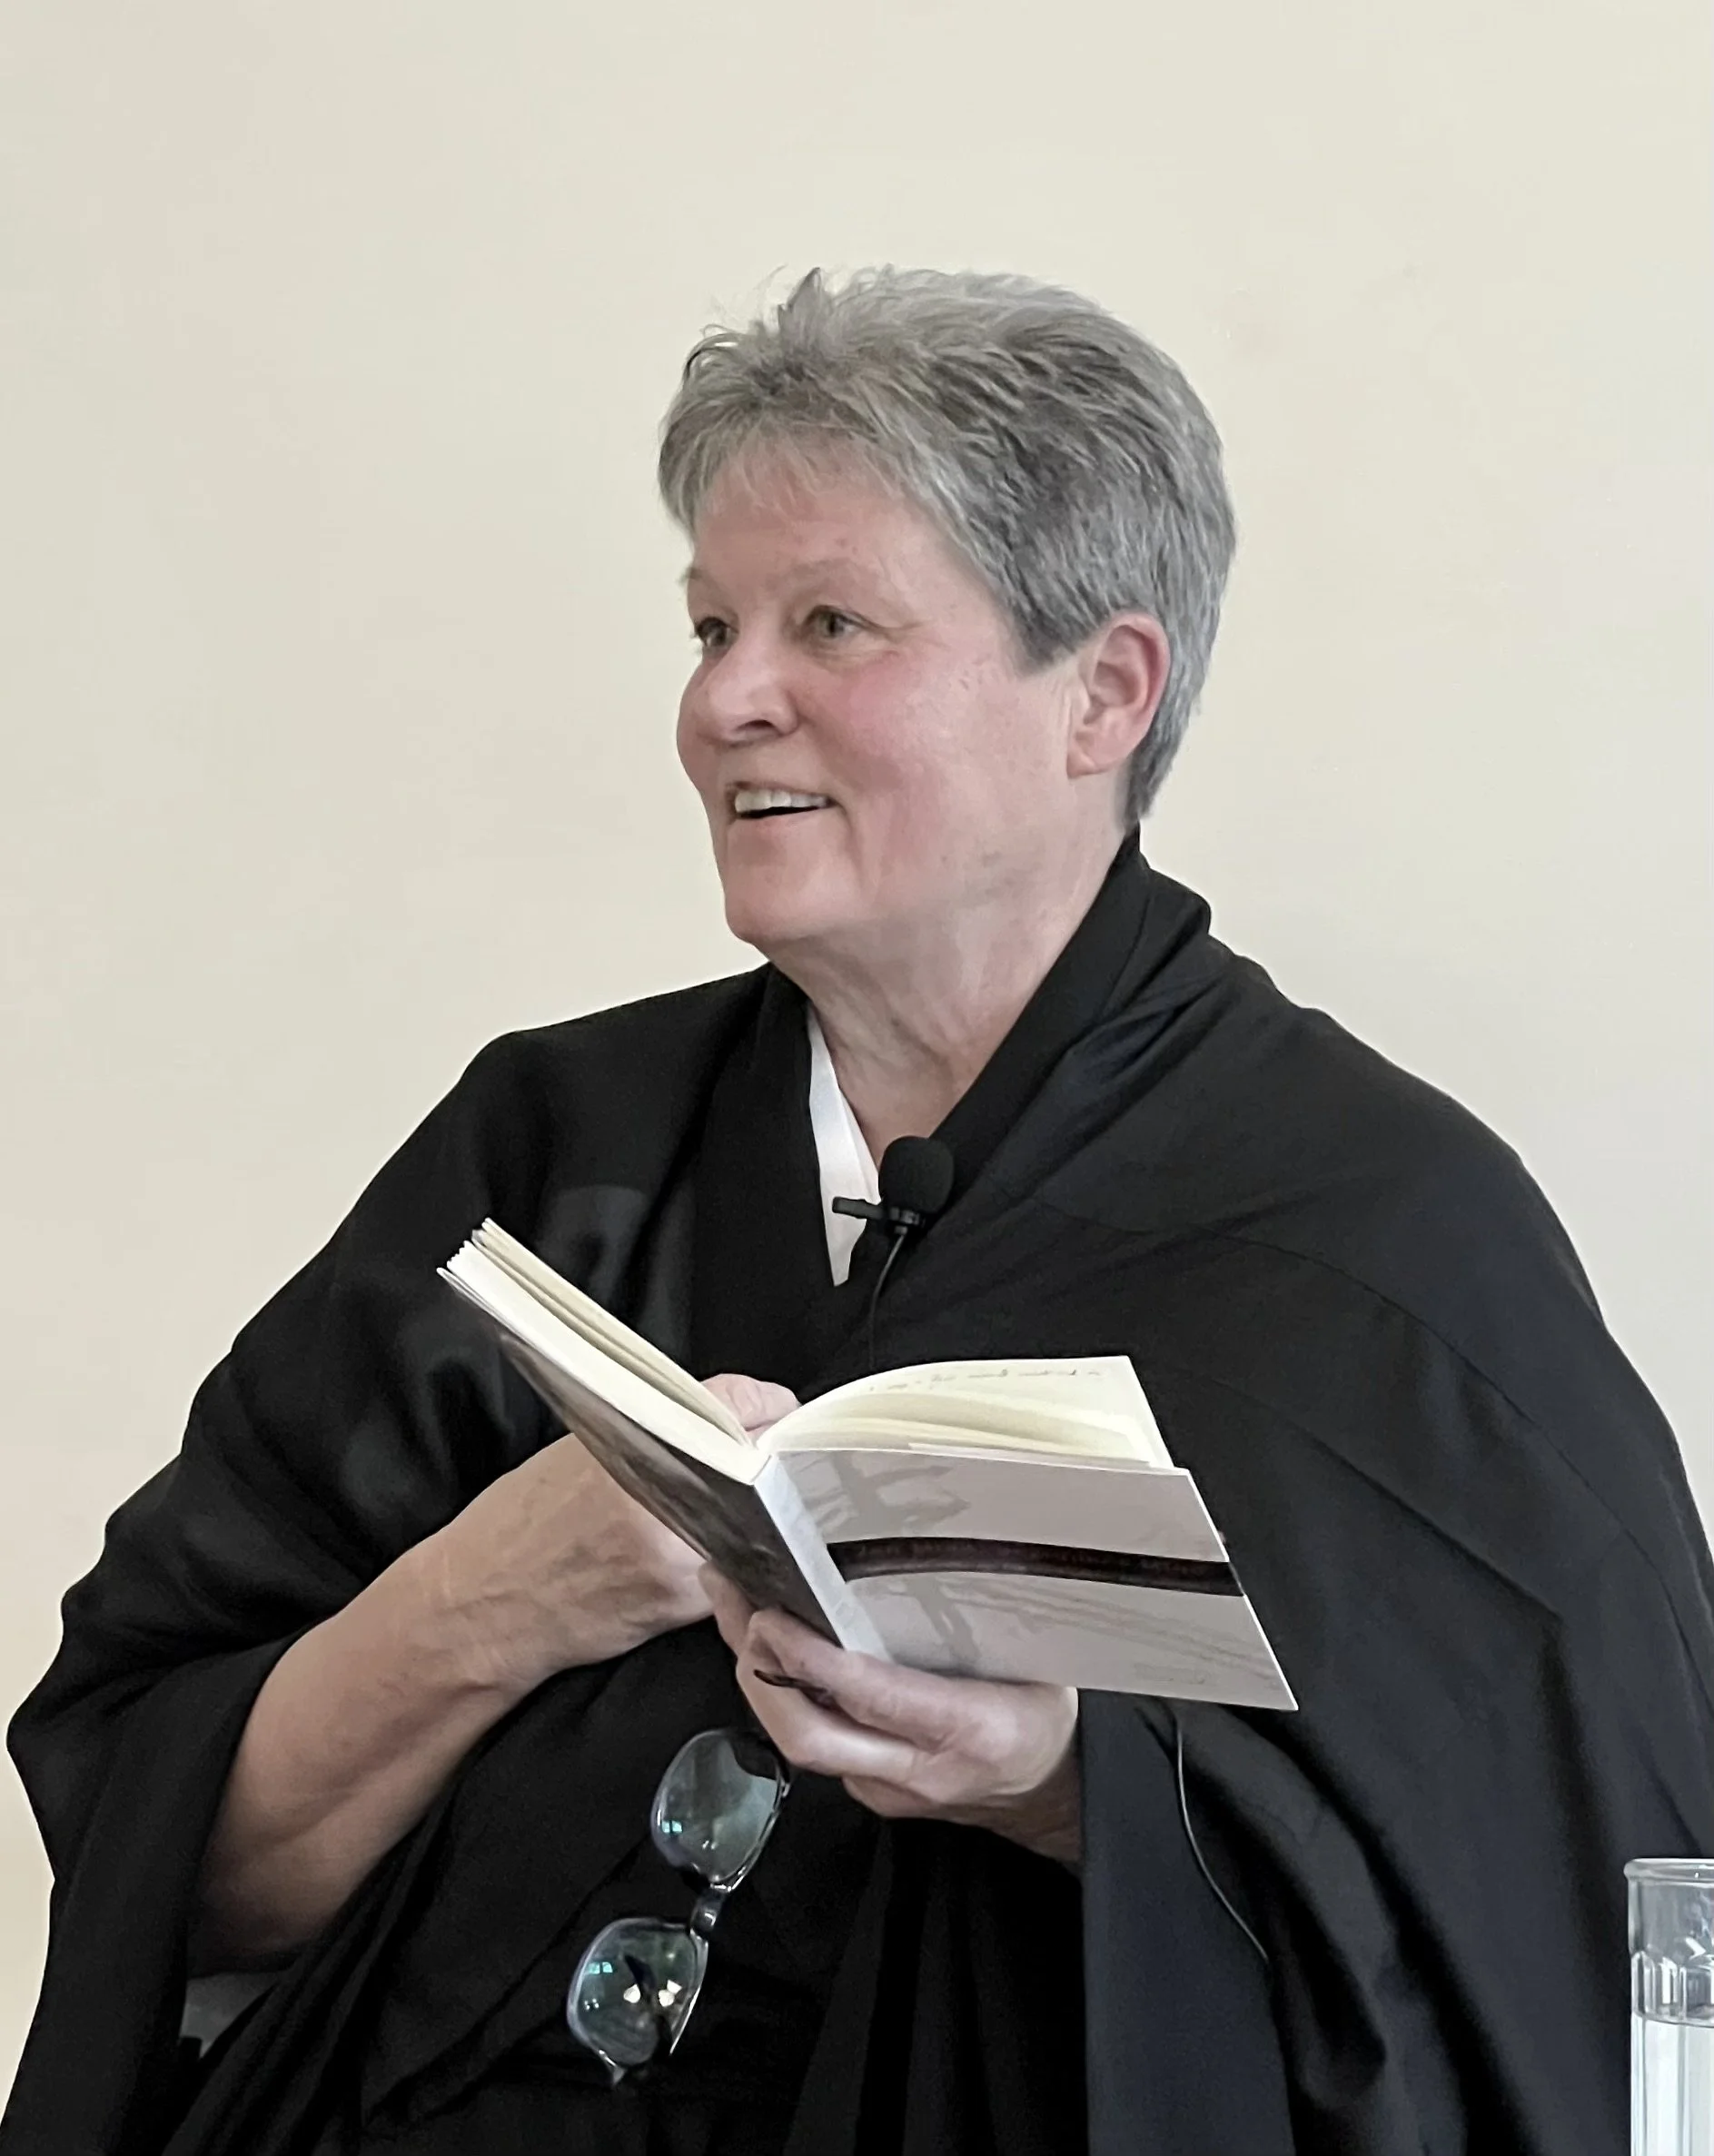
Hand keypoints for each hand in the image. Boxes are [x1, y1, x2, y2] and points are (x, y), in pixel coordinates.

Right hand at [419, 1373, 795, 1695]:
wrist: (484, 1604)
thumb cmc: (524, 1522)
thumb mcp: (585, 1447)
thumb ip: (659, 1429)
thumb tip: (726, 1419)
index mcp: (637, 1437)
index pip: (737, 1403)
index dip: (765, 1407)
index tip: (777, 1413)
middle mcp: (662, 1489)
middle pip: (759, 1460)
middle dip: (768, 1460)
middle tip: (764, 1462)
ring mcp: (679, 1550)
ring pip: (760, 1519)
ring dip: (762, 1514)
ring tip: (734, 1513)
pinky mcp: (686, 1600)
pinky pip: (739, 1569)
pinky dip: (738, 1560)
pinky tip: (713, 1556)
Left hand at [704, 1572, 1080, 1865]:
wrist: (1054, 1792)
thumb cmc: (1043, 1712)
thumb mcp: (1031, 1659)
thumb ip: (974, 1622)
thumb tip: (915, 1553)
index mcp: (970, 1727)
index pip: (872, 1696)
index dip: (812, 1658)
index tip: (773, 1616)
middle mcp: (921, 1769)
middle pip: (811, 1739)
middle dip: (759, 1674)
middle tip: (737, 1604)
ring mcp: (890, 1790)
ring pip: (802, 1745)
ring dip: (758, 1681)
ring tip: (732, 1609)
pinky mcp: (872, 1794)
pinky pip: (816, 1745)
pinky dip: (785, 1698)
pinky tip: (768, 1653)